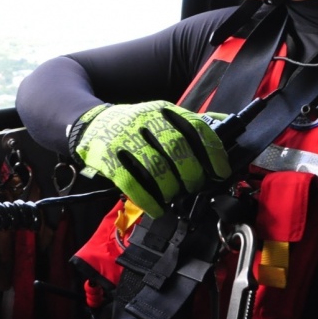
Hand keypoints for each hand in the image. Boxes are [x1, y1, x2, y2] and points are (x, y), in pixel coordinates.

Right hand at [68, 101, 230, 218]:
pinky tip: (157, 208)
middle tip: (194, 186)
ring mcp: (125, 138)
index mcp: (164, 111)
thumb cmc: (135, 125)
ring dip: (170, 188)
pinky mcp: (108, 158)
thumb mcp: (161, 116)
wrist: (92, 123)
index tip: (221, 171)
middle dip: (191, 173)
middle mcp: (146, 120)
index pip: (195, 126)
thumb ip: (189, 123)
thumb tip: (225, 124)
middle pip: (177, 148)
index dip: (212, 151)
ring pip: (155, 167)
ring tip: (173, 196)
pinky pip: (131, 182)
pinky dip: (148, 199)